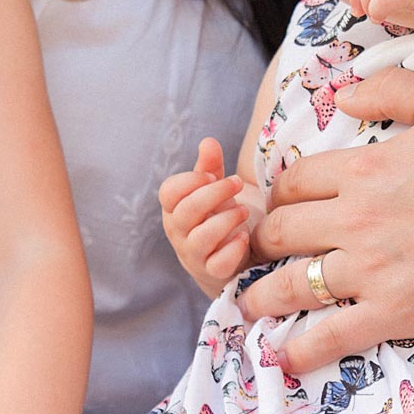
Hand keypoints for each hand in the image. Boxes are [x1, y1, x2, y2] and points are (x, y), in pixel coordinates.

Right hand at [159, 138, 254, 296]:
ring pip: (201, 238)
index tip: (213, 174)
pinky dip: (232, 250)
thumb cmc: (218, 214)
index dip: (190, 181)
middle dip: (213, 194)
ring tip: (244, 210)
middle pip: (185, 212)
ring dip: (225, 220)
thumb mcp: (215, 188)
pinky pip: (218, 264)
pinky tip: (244, 237)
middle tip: (237, 183)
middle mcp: (179, 232)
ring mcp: (194, 254)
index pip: (169, 192)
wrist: (231, 255)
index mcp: (174, 208)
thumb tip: (208, 141)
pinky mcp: (213, 272)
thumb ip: (210, 165)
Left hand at [237, 68, 413, 371]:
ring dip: (260, 297)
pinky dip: (299, 349)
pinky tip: (283, 356)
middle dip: (258, 245)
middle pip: (279, 232)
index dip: (275, 197)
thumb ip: (392, 90)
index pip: (291, 183)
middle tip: (252, 257)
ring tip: (247, 306)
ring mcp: (374, 268)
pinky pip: (331, 335)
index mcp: (364, 169)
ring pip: (291, 284)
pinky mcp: (397, 312)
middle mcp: (357, 217)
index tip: (274, 210)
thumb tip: (344, 95)